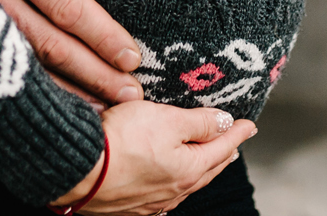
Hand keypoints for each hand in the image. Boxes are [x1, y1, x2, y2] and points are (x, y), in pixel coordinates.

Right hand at [0, 0, 143, 103]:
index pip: (64, 3)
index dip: (100, 33)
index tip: (131, 54)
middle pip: (51, 45)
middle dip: (94, 74)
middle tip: (132, 96)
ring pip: (23, 64)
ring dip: (65, 89)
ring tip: (102, 109)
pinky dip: (22, 88)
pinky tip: (45, 104)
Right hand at [50, 102, 256, 214]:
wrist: (77, 169)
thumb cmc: (120, 141)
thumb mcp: (167, 120)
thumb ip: (199, 122)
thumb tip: (226, 123)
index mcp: (189, 170)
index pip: (221, 147)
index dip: (237, 133)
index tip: (250, 125)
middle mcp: (173, 191)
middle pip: (207, 169)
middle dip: (223, 153)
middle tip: (234, 142)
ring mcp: (150, 202)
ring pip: (186, 184)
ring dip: (200, 170)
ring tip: (208, 160)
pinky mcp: (128, 206)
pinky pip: (162, 197)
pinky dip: (175, 185)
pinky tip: (170, 186)